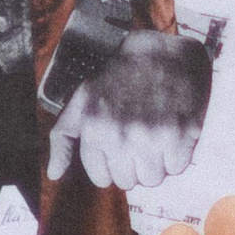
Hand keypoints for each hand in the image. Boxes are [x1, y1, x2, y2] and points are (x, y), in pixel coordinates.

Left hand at [49, 33, 208, 194]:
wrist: (161, 53)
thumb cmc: (118, 76)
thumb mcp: (81, 100)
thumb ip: (63, 137)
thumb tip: (54, 173)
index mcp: (95, 130)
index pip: (102, 178)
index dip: (111, 165)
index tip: (119, 148)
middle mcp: (121, 136)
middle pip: (128, 181)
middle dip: (133, 164)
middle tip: (139, 138)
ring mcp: (152, 137)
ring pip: (153, 178)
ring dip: (156, 163)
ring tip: (156, 135)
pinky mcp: (180, 135)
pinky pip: (177, 167)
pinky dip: (177, 155)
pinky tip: (172, 132)